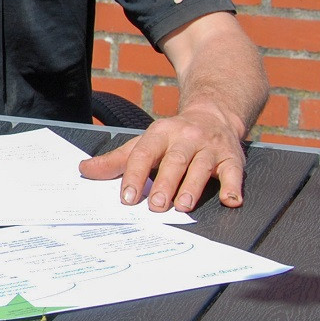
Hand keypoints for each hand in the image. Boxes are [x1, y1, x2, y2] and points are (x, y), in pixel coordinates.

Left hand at [78, 105, 246, 211]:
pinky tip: (231, 200)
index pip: (145, 153)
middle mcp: (187, 137)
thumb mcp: (145, 142)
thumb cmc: (173, 137)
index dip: (135, 175)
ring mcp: (211, 146)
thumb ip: (117, 159)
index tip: (127, 197)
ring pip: (202, 166)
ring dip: (193, 187)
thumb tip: (84, 170)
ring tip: (183, 206)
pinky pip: (235, 172)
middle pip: (175, 161)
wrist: (214, 114)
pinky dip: (234, 187)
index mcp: (161, 132)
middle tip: (155, 206)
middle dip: (165, 184)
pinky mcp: (233, 157)